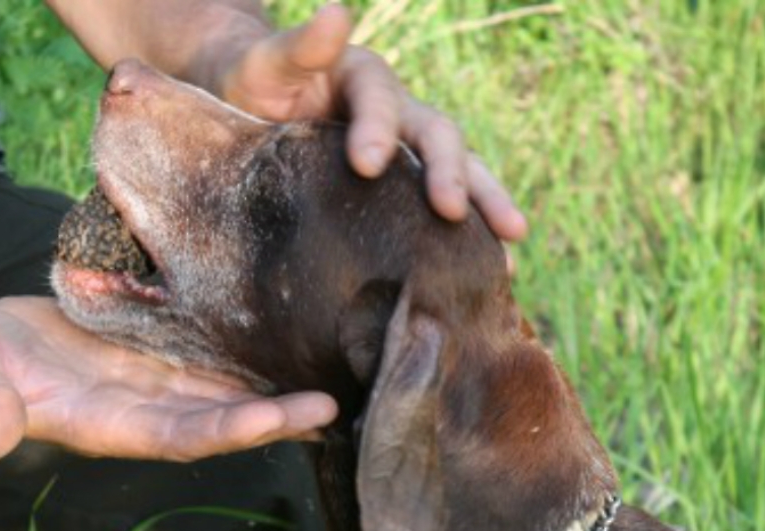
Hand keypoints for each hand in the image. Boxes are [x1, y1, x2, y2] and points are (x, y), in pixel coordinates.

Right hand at [0, 296, 337, 462]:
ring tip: (331, 388)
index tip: (283, 419)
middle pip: (219, 421)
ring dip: (272, 397)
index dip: (233, 430)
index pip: (182, 436)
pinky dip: (245, 367)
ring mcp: (149, 388)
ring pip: (222, 395)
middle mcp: (140, 413)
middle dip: (275, 418)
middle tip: (335, 405)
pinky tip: (286, 354)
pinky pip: (206, 366)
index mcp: (107, 427)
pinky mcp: (149, 359)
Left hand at [214, 3, 527, 244]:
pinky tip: (492, 271)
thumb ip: (299, 46)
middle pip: (439, 136)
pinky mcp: (406, 190)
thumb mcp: (264, 64)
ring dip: (486, 207)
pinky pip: (447, 209)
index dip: (379, 129)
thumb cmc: (253, 84)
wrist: (254, 107)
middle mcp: (399, 112)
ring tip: (510, 248)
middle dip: (452, 174)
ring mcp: (409, 152)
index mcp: (364, 79)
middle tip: (453, 211)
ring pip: (460, 173)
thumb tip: (336, 11)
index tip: (366, 165)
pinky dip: (471, 238)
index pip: (380, 99)